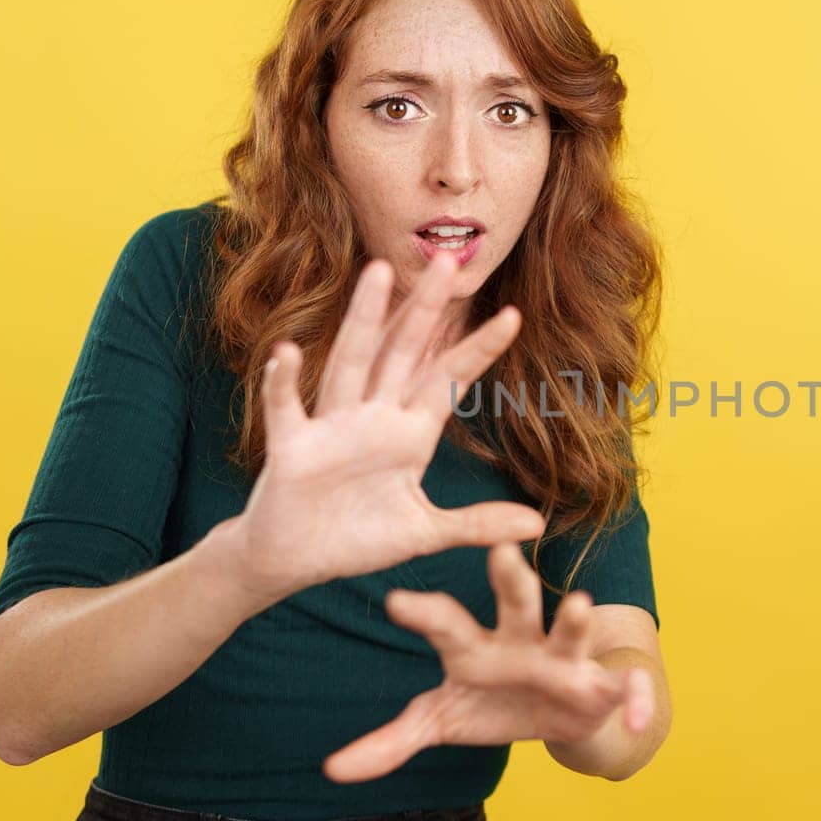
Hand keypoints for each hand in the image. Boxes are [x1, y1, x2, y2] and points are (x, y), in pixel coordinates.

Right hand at [225, 251, 545, 605]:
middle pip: (404, 350)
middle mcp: (373, 417)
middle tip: (449, 259)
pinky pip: (286, 408)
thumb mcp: (424, 532)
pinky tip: (288, 351)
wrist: (295, 561)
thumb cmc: (357, 539)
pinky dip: (284, 382)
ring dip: (364, 318)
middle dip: (426, 308)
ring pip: (352, 360)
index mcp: (409, 434)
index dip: (480, 349)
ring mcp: (332, 426)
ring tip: (379, 271)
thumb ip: (476, 524)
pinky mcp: (292, 447)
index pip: (450, 380)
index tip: (514, 314)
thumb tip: (536, 522)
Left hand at [321, 542, 655, 782]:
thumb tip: (331, 769)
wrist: (559, 715)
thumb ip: (392, 741)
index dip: (424, 613)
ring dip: (575, 617)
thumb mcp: (442, 720)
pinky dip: (637, 702)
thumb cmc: (494, 701)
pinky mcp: (605, 684)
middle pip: (514, 601)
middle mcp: (522, 639)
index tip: (396, 603)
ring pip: (571, 629)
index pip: (446, 622)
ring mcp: (566, 658)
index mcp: (475, 646)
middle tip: (499, 553)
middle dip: (508, 578)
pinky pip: (626, 689)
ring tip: (579, 602)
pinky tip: (639, 721)